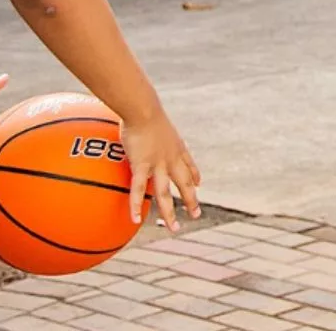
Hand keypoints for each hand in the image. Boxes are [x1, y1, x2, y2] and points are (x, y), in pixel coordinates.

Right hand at [120, 111, 201, 230]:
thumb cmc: (145, 107)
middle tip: (197, 214)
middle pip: (184, 184)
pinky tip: (136, 219)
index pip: (189, 163)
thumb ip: (151, 122)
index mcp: (176, 146)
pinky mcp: (142, 166)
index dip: (195, 174)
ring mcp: (158, 164)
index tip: (199, 184)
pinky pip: (139, 190)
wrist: (143, 108)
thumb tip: (141, 114)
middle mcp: (171, 159)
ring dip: (170, 213)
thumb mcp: (154, 116)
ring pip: (165, 194)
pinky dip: (136, 205)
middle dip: (191, 200)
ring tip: (174, 228)